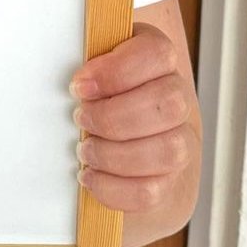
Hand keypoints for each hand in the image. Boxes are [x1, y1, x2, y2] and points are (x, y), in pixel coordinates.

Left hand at [70, 22, 197, 212]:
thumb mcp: (91, 65)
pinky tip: (91, 176)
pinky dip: (114, 188)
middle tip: (80, 119)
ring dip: (115, 154)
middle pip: (169, 104)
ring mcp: (181, 141)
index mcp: (156, 59)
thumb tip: (66, 72)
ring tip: (85, 150)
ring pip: (169, 151)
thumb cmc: (97, 91)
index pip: (157, 53)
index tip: (78, 86)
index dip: (116, 72)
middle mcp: (176, 97)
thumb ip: (82, 57)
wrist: (119, 136)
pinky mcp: (170, 181)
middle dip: (114, 116)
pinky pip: (152, 192)